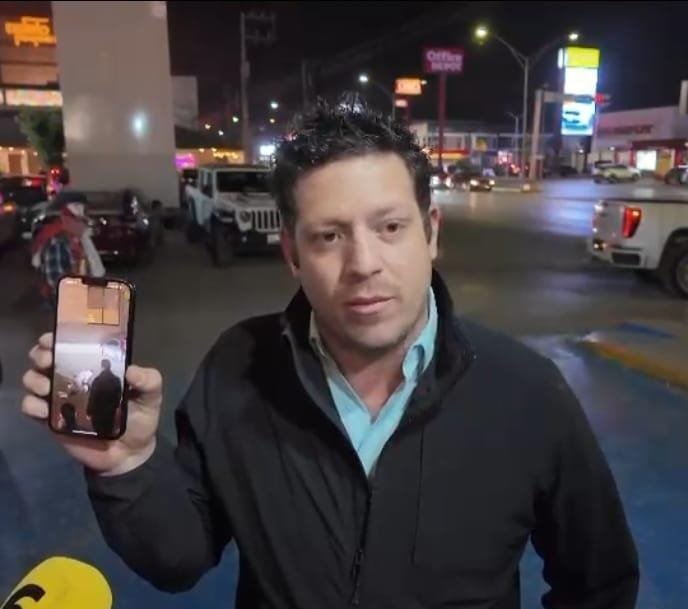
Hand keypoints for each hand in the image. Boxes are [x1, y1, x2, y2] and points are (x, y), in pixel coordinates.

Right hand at [22, 333, 161, 475]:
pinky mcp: (52, 420)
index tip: (56, 337)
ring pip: (33, 379)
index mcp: (95, 366)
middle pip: (45, 358)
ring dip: (34, 379)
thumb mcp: (151, 396)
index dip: (59, 337)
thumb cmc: (139, 418)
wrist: (129, 454)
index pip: (72, 345)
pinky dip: (31, 405)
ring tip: (47, 387)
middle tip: (49, 360)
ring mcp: (61, 398)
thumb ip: (149, 380)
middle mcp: (74, 377)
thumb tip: (131, 370)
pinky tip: (43, 409)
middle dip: (42, 354)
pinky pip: (31, 408)